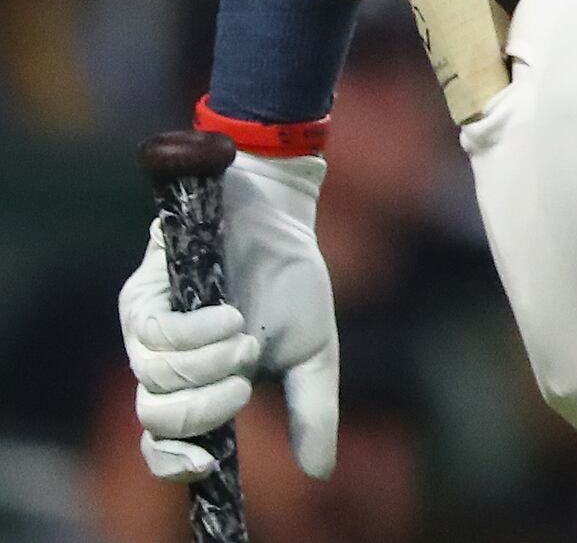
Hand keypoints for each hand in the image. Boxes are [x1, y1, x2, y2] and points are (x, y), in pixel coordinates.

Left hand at [124, 149, 336, 482]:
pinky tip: (228, 315)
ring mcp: (146, 334)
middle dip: (206, 407)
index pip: (163, 447)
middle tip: (245, 377)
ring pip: (155, 378)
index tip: (211, 461)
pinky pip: (154, 336)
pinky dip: (196, 333)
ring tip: (242, 333)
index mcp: (200, 389)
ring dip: (208, 365)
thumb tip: (320, 473)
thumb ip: (312, 412)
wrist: (283, 219)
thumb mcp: (313, 355)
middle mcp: (164, 368)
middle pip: (155, 421)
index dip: (175, 465)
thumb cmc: (292, 282)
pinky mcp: (140, 297)